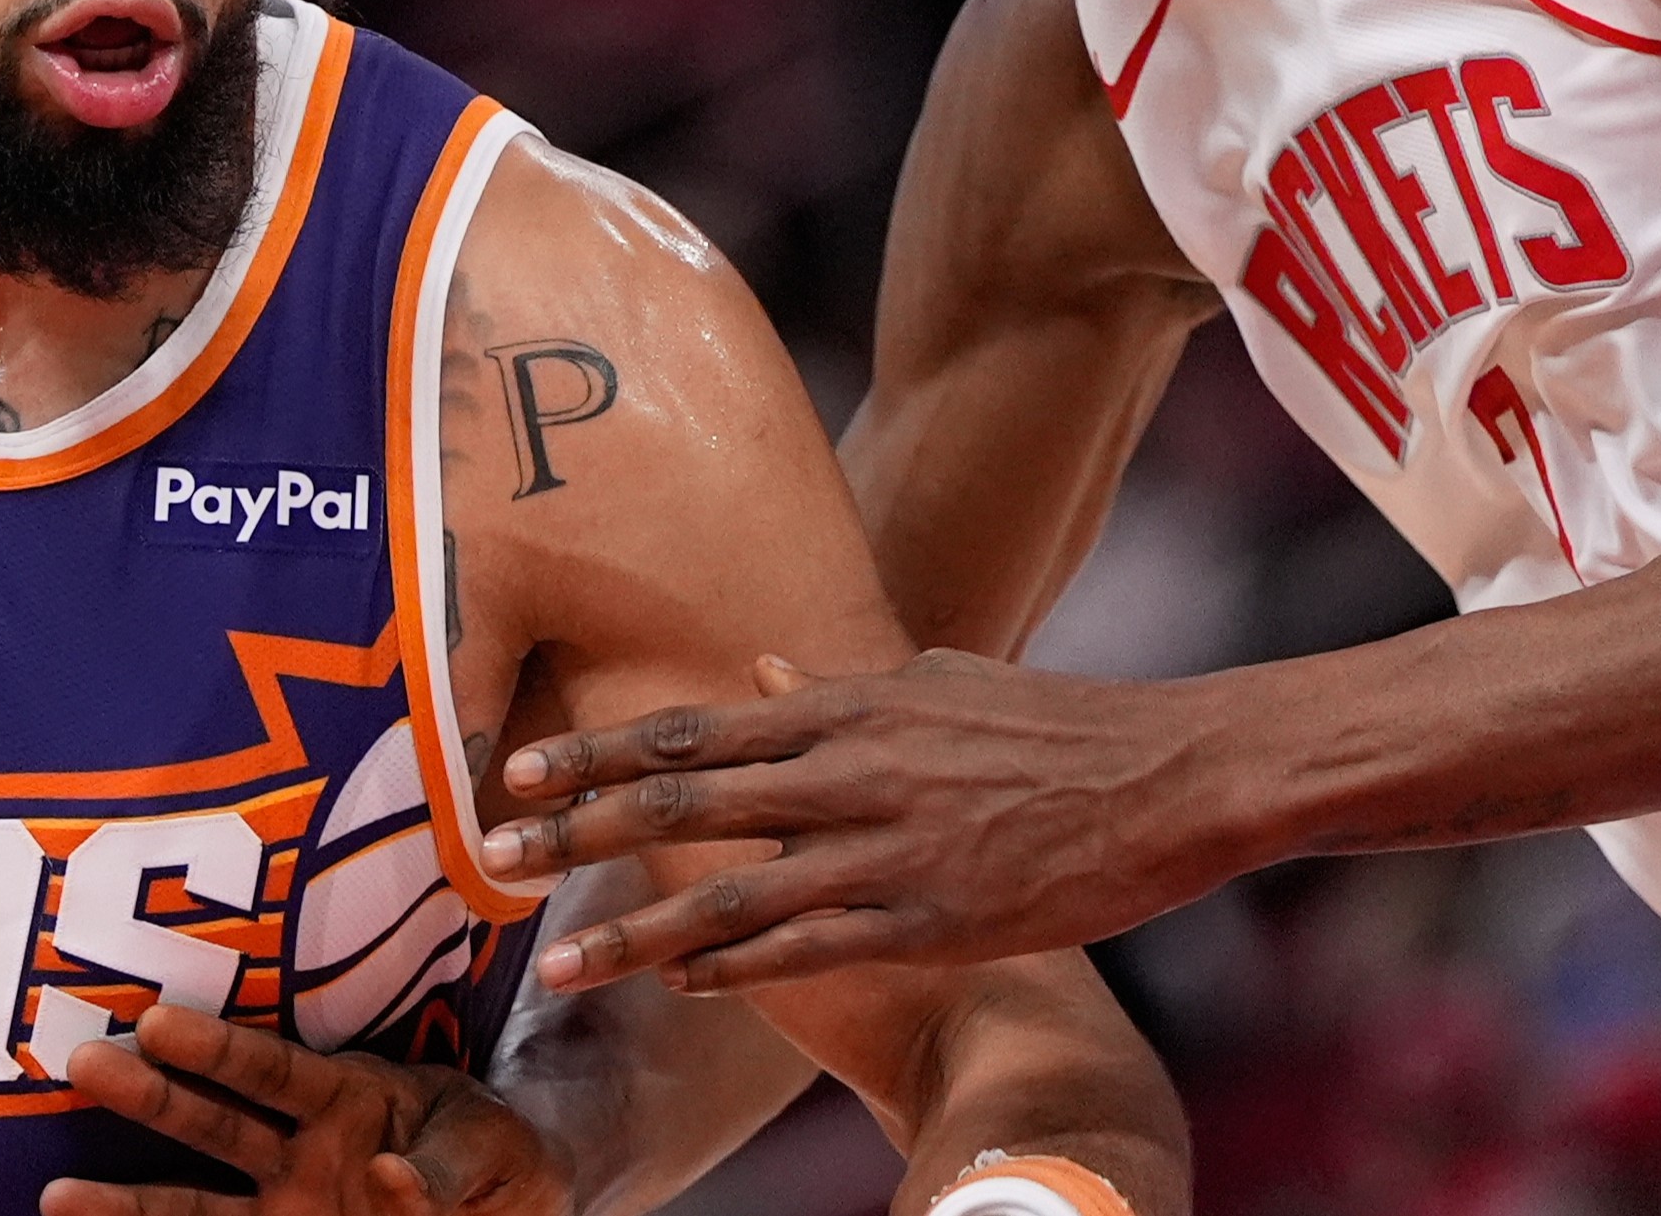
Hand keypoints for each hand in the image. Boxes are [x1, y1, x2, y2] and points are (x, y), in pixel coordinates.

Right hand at [40, 1004, 567, 1215]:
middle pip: (214, 1123)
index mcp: (349, 1097)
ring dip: (125, 1199)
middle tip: (82, 1063)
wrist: (511, 1209)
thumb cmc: (499, 1161)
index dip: (217, 1048)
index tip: (158, 1021)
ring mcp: (284, 1207)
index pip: (274, 1070)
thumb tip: (383, 1174)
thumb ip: (443, 1165)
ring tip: (55, 1197)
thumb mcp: (492, 1151)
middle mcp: (300, 1150)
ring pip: (193, 1202)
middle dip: (149, 1096)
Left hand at [489, 650, 1236, 995]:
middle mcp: (851, 772)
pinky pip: (811, 951)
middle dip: (579, 835)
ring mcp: (888, 851)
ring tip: (559, 963)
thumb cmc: (1051, 724)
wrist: (1165, 775)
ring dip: (637, 932)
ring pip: (733, 897)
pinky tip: (683, 986)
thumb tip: (764, 676)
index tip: (517, 775)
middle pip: (686, 805)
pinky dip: (738, 971)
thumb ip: (844, 686)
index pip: (695, 728)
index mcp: (850, 706)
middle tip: (494, 862)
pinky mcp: (929, 918)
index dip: (598, 754)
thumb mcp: (937, 684)